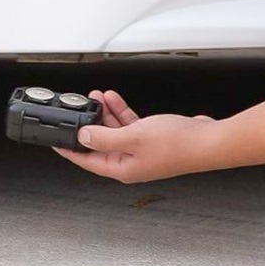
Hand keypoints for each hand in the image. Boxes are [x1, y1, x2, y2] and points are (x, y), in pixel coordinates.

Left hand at [54, 91, 218, 182]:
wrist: (210, 140)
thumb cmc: (178, 144)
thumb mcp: (132, 136)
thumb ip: (103, 137)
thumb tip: (83, 137)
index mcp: (121, 168)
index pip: (86, 161)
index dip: (68, 150)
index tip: (55, 141)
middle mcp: (129, 163)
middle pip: (99, 143)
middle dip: (88, 123)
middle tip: (80, 106)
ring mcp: (141, 152)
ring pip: (114, 131)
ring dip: (104, 114)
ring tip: (96, 96)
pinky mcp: (151, 140)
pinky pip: (129, 126)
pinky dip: (121, 112)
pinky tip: (114, 100)